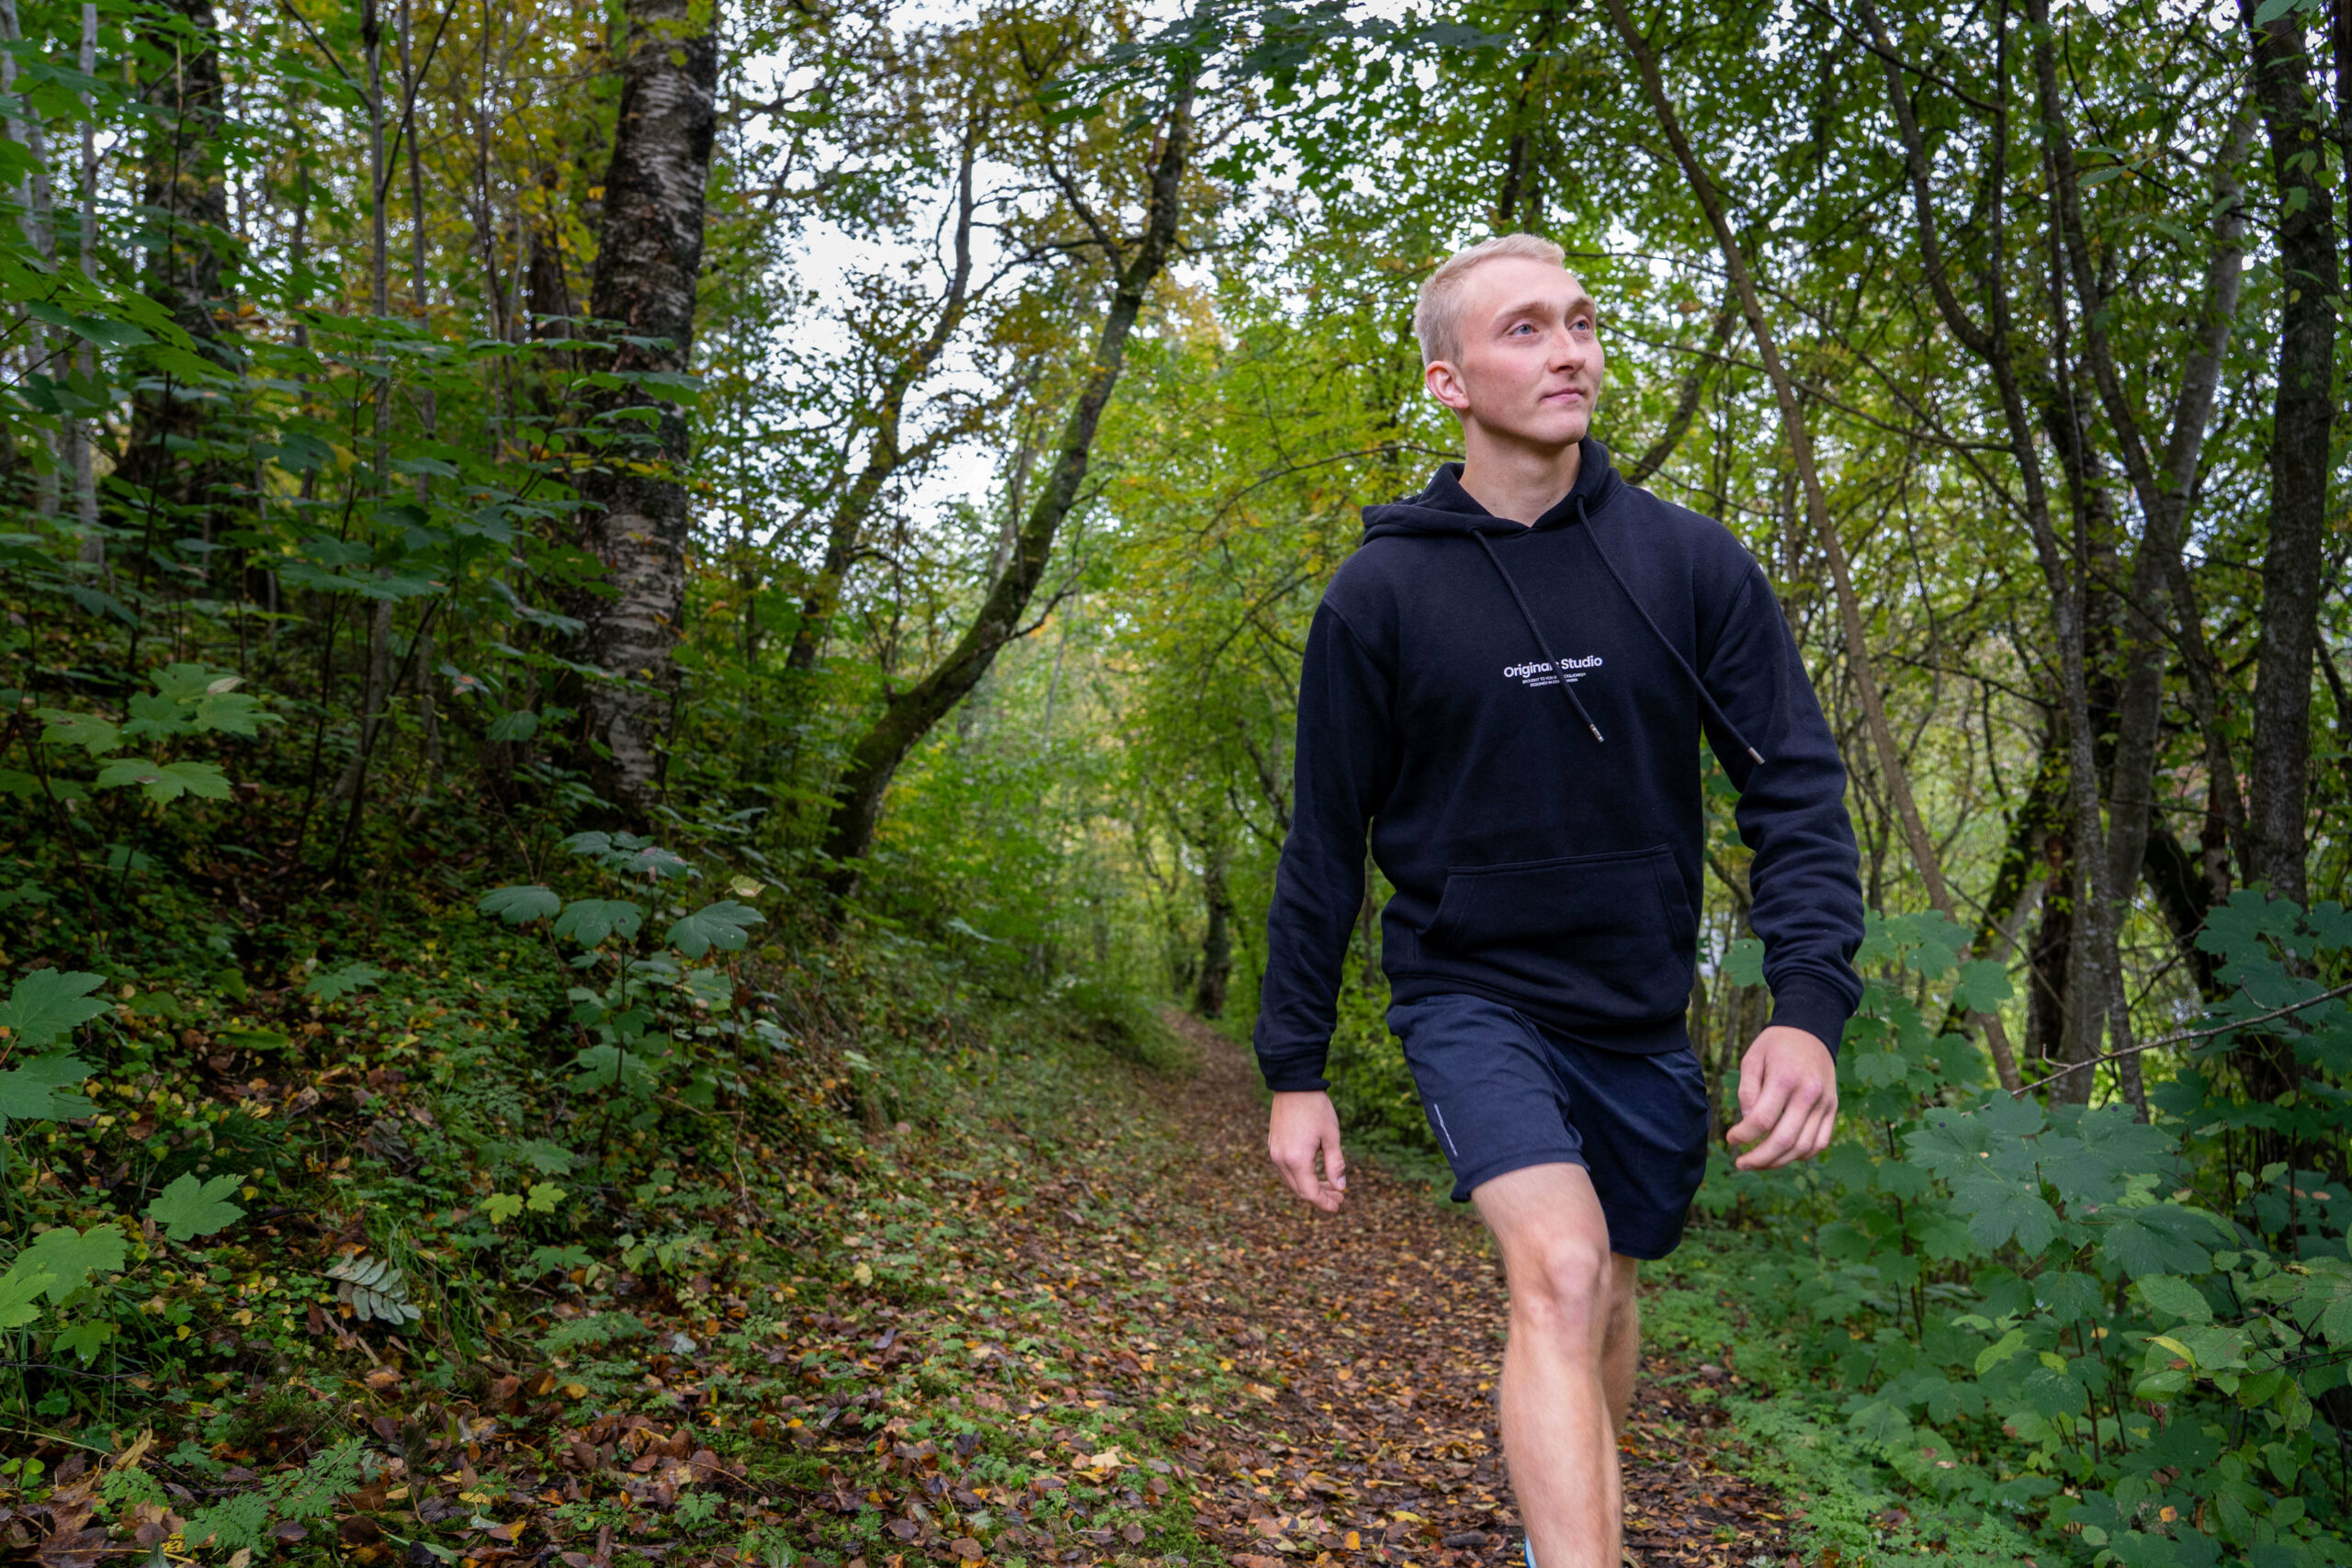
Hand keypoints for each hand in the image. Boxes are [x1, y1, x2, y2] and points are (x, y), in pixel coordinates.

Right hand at [1268, 1091, 1347, 1211]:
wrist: (1294, 1084)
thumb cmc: (1316, 1108)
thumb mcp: (1332, 1137)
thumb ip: (1335, 1165)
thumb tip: (1341, 1188)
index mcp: (1297, 1159)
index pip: (1310, 1193)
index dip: (1325, 1204)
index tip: (1339, 1206)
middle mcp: (1281, 1160)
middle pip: (1300, 1191)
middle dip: (1320, 1198)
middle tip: (1339, 1198)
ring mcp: (1275, 1153)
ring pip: (1292, 1181)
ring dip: (1311, 1187)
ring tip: (1331, 1186)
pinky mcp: (1273, 1146)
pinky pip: (1287, 1170)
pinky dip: (1301, 1176)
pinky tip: (1316, 1172)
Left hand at [1726, 1025, 1837, 1169]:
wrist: (1811, 1032)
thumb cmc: (1775, 1046)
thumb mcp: (1752, 1058)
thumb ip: (1747, 1090)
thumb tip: (1748, 1122)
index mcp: (1786, 1079)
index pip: (1762, 1120)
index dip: (1743, 1135)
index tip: (1730, 1139)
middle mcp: (1809, 1094)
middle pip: (1784, 1139)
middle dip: (1759, 1158)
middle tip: (1741, 1163)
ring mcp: (1825, 1104)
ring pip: (1803, 1147)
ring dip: (1779, 1162)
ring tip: (1759, 1163)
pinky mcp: (1832, 1109)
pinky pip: (1820, 1142)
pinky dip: (1801, 1155)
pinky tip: (1782, 1156)